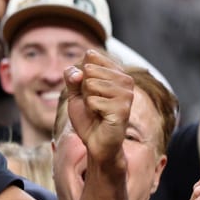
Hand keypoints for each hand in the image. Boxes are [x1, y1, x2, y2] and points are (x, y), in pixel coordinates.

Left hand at [62, 50, 132, 164]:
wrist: (95, 142)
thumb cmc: (88, 116)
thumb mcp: (75, 94)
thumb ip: (72, 78)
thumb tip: (78, 71)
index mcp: (117, 72)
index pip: (91, 56)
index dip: (80, 75)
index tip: (87, 90)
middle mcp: (126, 80)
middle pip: (89, 69)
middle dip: (83, 89)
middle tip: (92, 103)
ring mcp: (126, 94)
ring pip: (91, 84)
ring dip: (87, 100)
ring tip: (96, 110)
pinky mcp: (123, 109)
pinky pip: (93, 101)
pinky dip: (90, 110)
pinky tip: (100, 117)